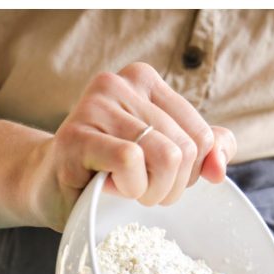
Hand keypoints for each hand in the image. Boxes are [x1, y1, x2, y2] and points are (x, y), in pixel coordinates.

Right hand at [30, 62, 236, 229]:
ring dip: (151, 191)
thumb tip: (219, 168)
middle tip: (140, 187)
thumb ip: (207, 153)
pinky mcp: (77, 134)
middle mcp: (120, 83)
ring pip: (166, 157)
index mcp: (146, 81)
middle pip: (187, 150)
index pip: (204, 136)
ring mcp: (96, 105)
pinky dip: (130, 186)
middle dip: (171, 186)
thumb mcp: (168, 157)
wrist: (54, 187)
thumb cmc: (114, 171)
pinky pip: (131, 161)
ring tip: (125, 187)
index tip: (160, 176)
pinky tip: (109, 185)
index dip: (191, 172)